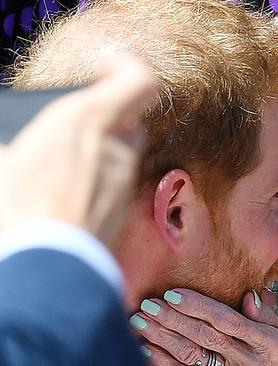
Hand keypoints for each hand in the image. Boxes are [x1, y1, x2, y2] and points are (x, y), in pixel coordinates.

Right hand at [0, 54, 154, 245]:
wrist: (43, 272)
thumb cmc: (17, 210)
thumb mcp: (2, 160)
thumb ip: (16, 142)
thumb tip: (15, 146)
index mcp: (87, 121)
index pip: (137, 81)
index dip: (124, 67)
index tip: (103, 66)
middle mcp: (116, 150)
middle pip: (129, 120)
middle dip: (108, 116)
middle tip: (75, 122)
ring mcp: (124, 185)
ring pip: (123, 155)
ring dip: (102, 151)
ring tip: (63, 162)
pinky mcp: (122, 214)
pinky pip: (117, 186)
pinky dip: (100, 182)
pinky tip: (70, 193)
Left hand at [132, 288, 277, 365]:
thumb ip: (269, 316)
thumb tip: (247, 296)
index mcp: (268, 343)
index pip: (226, 321)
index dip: (199, 307)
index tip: (175, 293)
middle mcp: (248, 361)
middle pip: (204, 338)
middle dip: (173, 320)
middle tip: (148, 304)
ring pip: (192, 357)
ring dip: (163, 340)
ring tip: (141, 323)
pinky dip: (166, 363)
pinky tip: (148, 352)